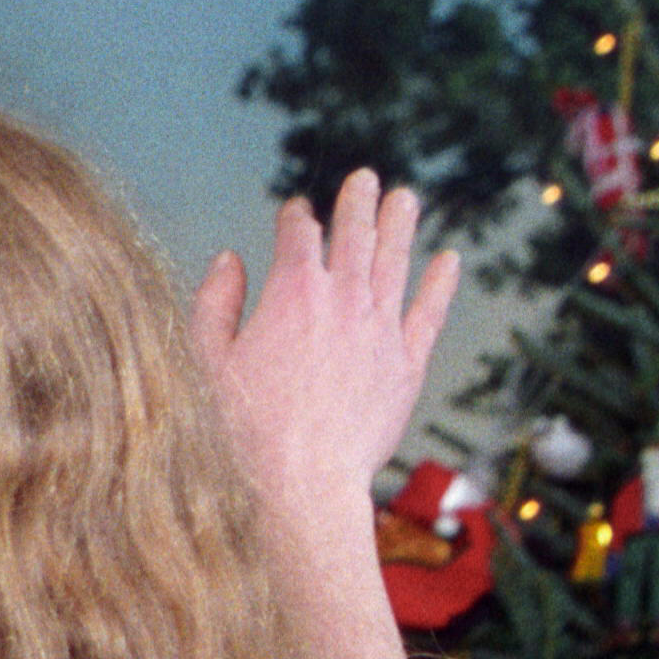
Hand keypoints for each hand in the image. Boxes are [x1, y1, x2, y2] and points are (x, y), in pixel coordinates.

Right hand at [194, 172, 461, 520]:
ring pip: (395, 261)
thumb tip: (228, 259)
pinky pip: (429, 312)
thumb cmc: (246, 426)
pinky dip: (440, 283)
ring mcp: (380, 328)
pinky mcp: (407, 362)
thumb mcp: (208, 360)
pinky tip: (450, 260)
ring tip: (406, 198)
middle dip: (358, 202)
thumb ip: (215, 302)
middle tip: (365, 179)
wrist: (304, 479)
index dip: (297, 217)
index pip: (299, 234)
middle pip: (354, 233)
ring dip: (401, 225)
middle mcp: (342, 298)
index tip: (297, 212)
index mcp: (292, 291)